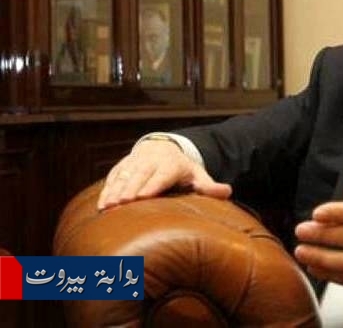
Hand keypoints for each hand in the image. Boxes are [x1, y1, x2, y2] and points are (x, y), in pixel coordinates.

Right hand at [97, 139, 231, 210]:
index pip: (162, 174)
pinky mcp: (123, 164)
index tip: (143, 197)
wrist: (163, 148)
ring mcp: (135, 161)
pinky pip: (113, 176)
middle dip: (130, 188)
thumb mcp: (197, 174)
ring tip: (107, 206)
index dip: (152, 185)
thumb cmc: (182, 168)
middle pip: (140, 174)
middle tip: (122, 203)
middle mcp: (152, 161)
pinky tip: (101, 204)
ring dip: (115, 190)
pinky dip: (107, 188)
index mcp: (172, 164)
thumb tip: (227, 191)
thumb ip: (209, 186)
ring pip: (124, 175)